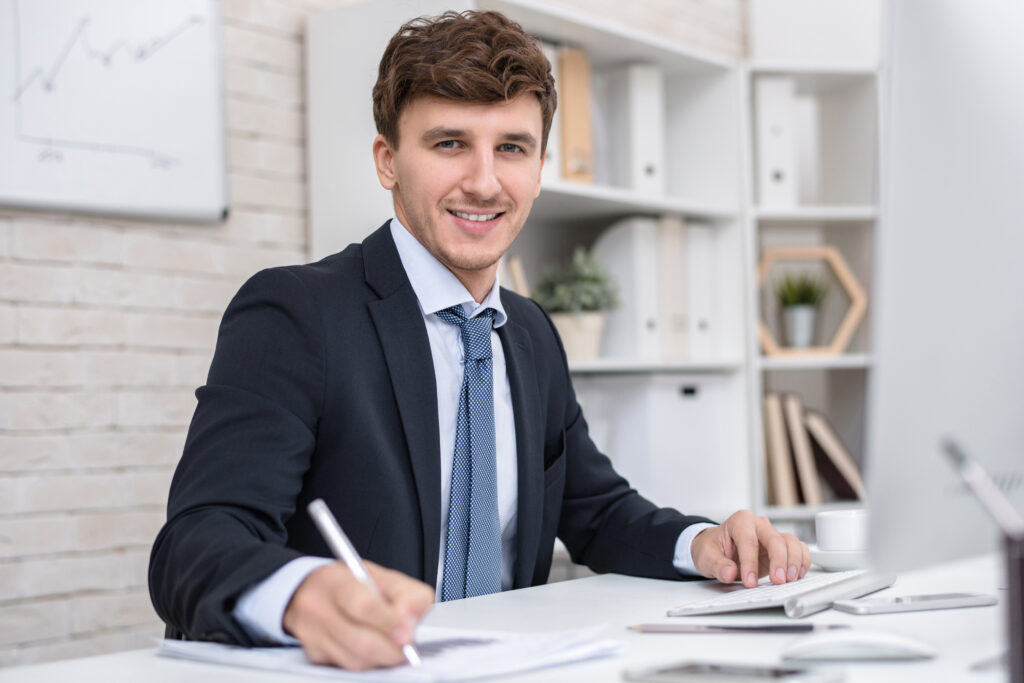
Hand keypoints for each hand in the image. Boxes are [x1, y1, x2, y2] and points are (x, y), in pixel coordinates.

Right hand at [282, 560, 433, 669]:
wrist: (304, 589)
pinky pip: (346, 667)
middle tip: (408, 647)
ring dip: (381, 658)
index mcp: (336, 582)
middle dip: (392, 650)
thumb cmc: (345, 582)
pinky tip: (372, 650)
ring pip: (355, 661)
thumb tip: (414, 621)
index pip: (364, 606)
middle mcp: (319, 609)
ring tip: (393, 646)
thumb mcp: (377, 574)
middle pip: (360, 642)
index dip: (390, 622)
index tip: (408, 632)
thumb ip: (404, 592)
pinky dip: (366, 663)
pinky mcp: (314, 655)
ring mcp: (313, 635)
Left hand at [690, 510, 810, 587]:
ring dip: (793, 561)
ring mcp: (771, 534)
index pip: (748, 540)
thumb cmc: (712, 548)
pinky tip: (798, 575)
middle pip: (775, 539)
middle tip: (778, 581)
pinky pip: (798, 549)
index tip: (750, 582)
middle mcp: (759, 525)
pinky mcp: (781, 546)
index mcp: (740, 521)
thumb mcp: (706, 556)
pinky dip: (802, 561)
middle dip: (778, 561)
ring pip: (790, 542)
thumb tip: (729, 573)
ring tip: (790, 580)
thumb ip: (717, 565)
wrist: (717, 548)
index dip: (750, 562)